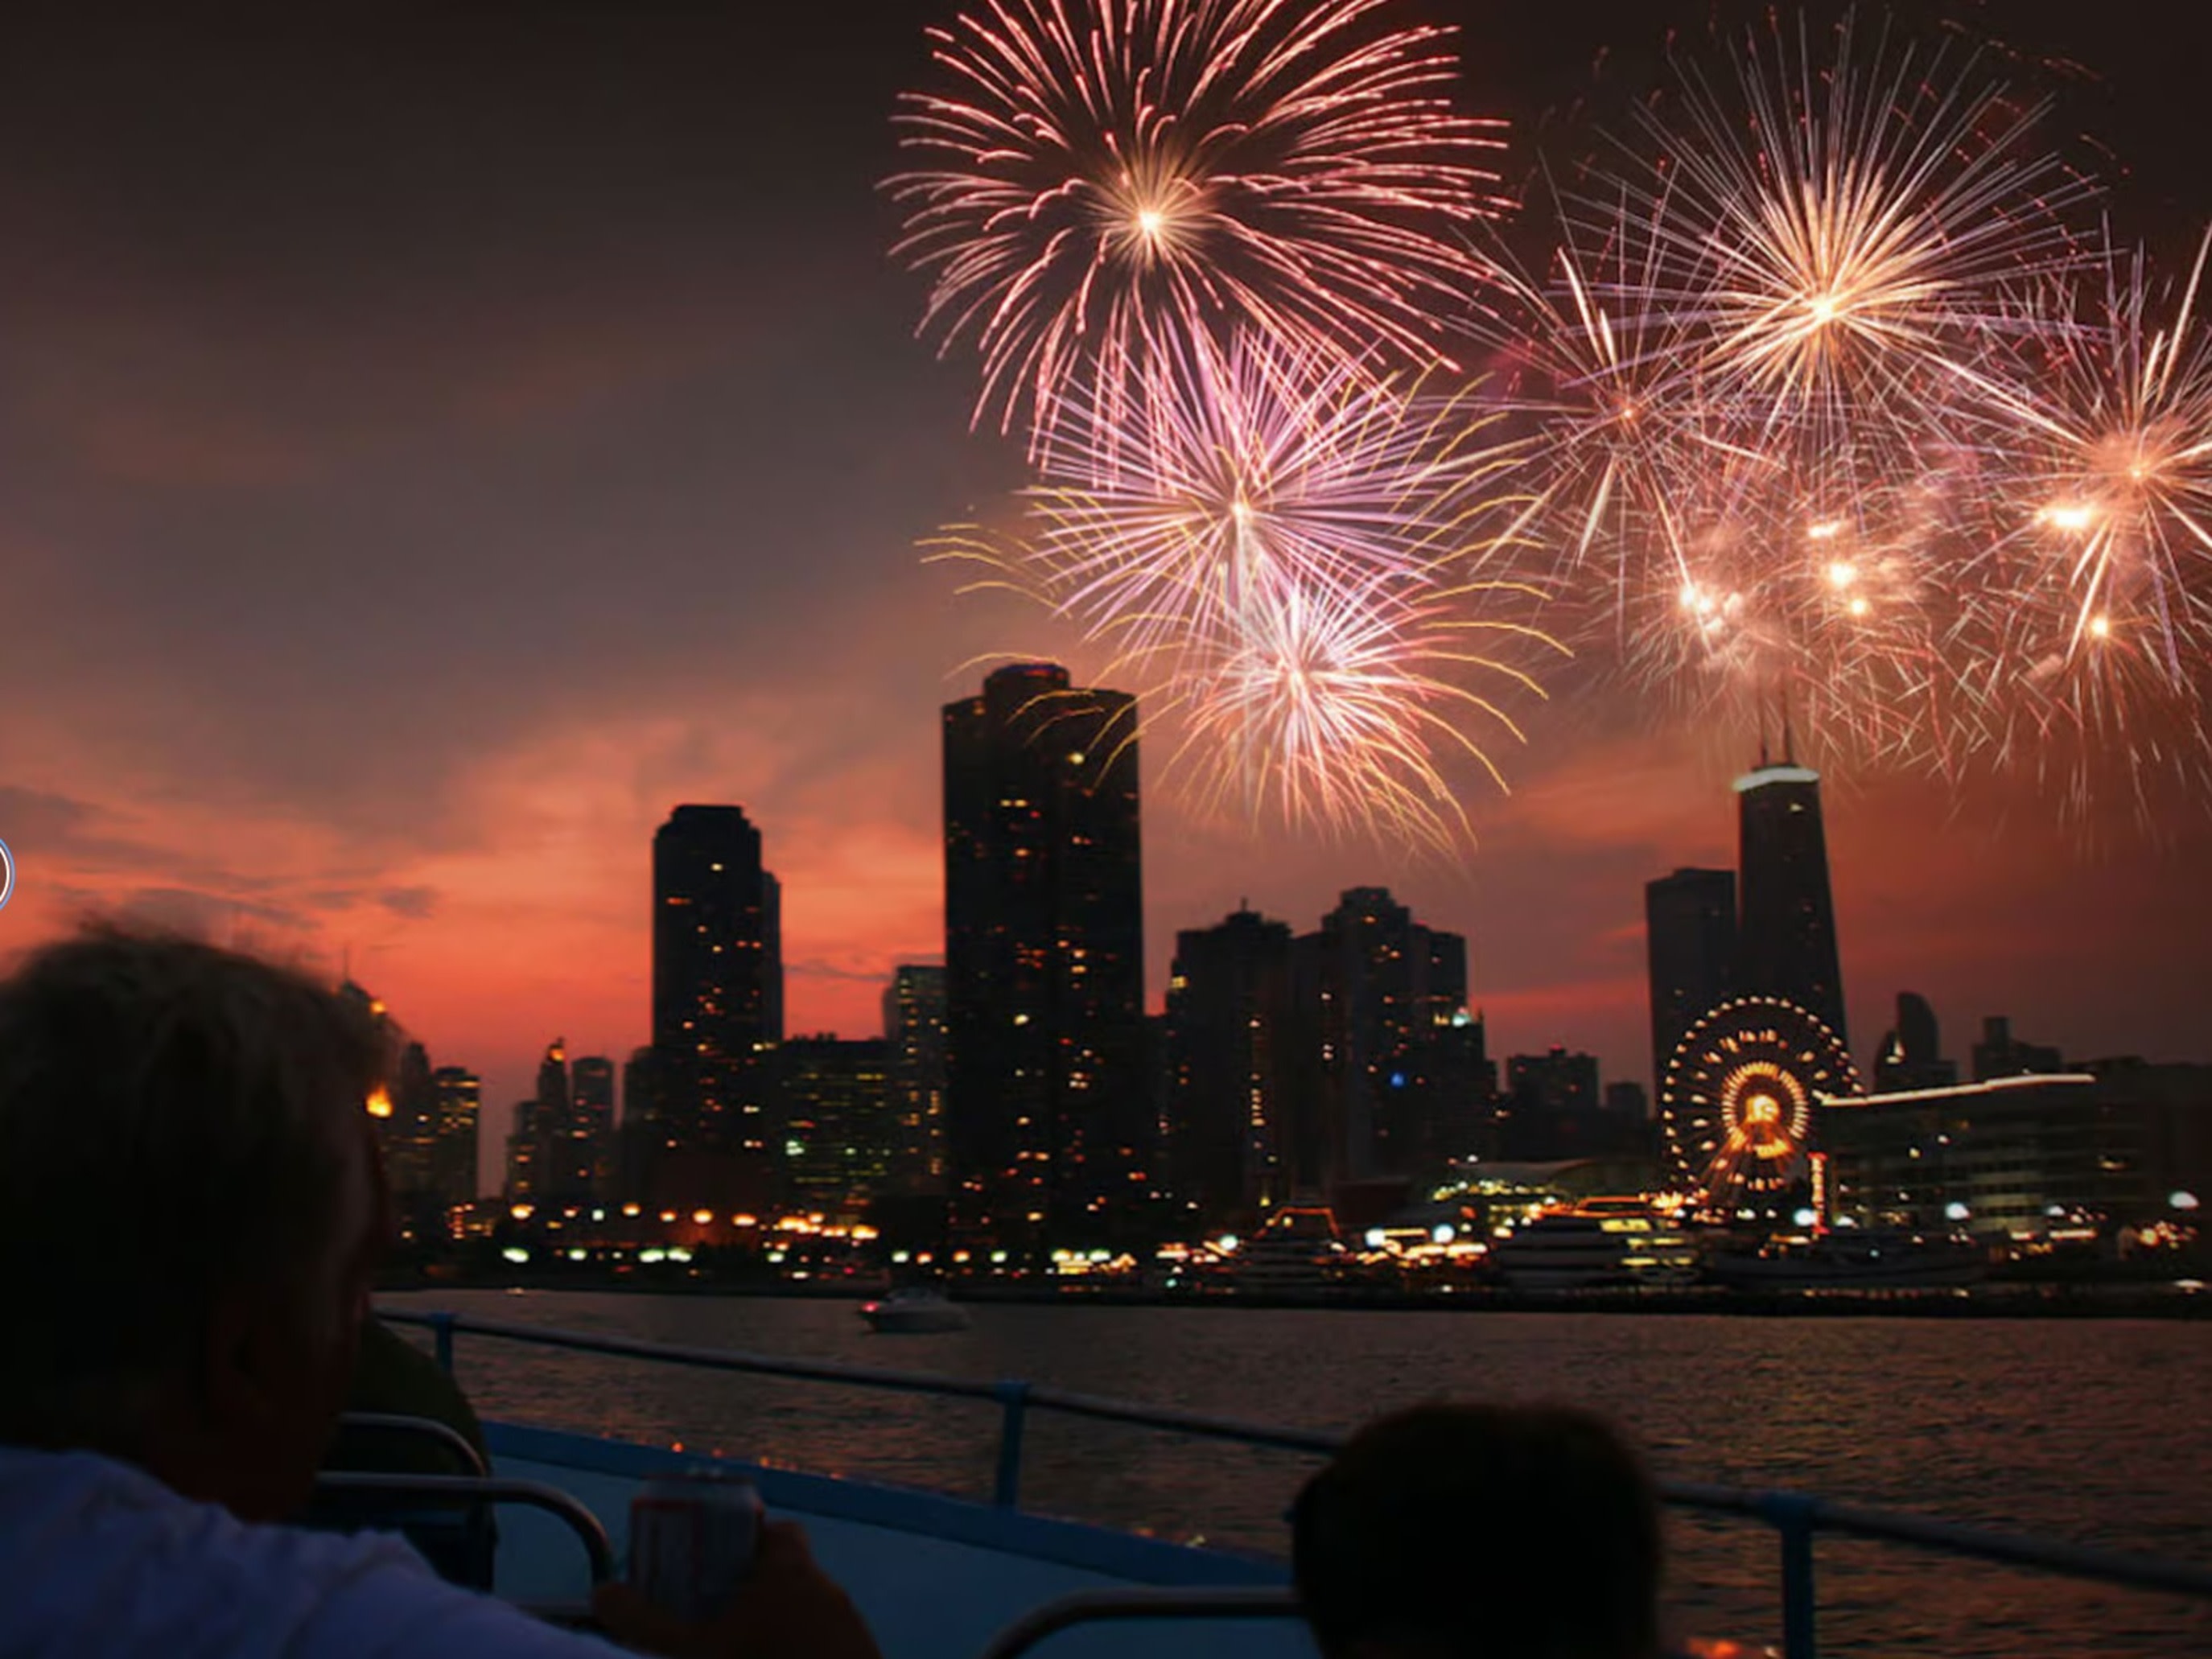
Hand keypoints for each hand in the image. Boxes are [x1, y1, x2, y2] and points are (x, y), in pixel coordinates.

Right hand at [593, 1519, 883, 1658]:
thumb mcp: (694, 1653)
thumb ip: (646, 1623)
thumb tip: (602, 1593)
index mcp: (792, 1571)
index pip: (779, 1532)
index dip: (749, 1539)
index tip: (715, 1561)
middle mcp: (827, 1590)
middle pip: (791, 1573)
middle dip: (754, 1591)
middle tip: (714, 1615)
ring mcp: (849, 1627)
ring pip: (807, 1611)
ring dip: (776, 1625)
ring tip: (739, 1649)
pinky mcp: (858, 1655)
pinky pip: (824, 1643)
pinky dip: (798, 1650)